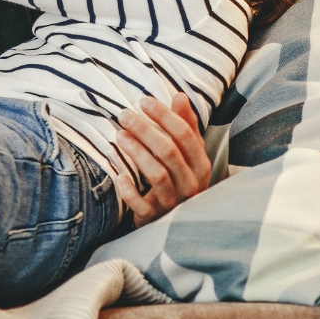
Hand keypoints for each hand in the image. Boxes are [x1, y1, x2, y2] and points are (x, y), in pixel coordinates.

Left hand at [113, 94, 210, 224]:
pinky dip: (130, 191)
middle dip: (146, 130)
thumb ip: (185, 126)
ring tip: (119, 135)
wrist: (172, 222)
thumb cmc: (177, 179)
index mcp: (201, 165)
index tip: (144, 101)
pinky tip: (119, 176)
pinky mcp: (155, 218)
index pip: (185, 136)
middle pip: (169, 152)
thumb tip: (180, 96)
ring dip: (137, 152)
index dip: (165, 116)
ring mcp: (174, 203)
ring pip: (157, 174)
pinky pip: (143, 205)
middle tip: (124, 115)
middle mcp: (192, 184)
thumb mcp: (186, 154)